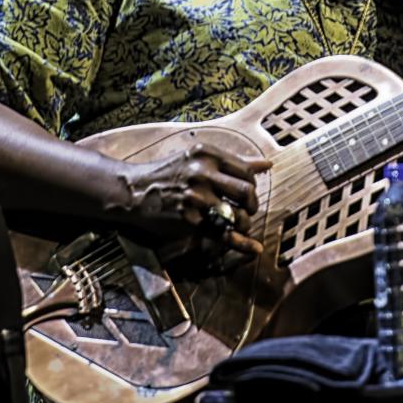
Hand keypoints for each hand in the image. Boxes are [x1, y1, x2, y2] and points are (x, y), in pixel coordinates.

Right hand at [108, 142, 271, 256]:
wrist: (135, 190)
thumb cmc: (169, 172)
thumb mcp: (198, 159)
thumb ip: (233, 162)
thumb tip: (267, 164)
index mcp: (207, 154)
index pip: (246, 172)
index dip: (252, 186)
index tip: (248, 194)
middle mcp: (203, 174)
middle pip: (247, 192)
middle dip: (252, 206)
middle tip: (248, 211)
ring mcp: (196, 198)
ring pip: (237, 215)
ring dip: (243, 224)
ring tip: (238, 224)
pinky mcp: (189, 220)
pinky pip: (223, 233)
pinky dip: (241, 243)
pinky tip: (253, 247)